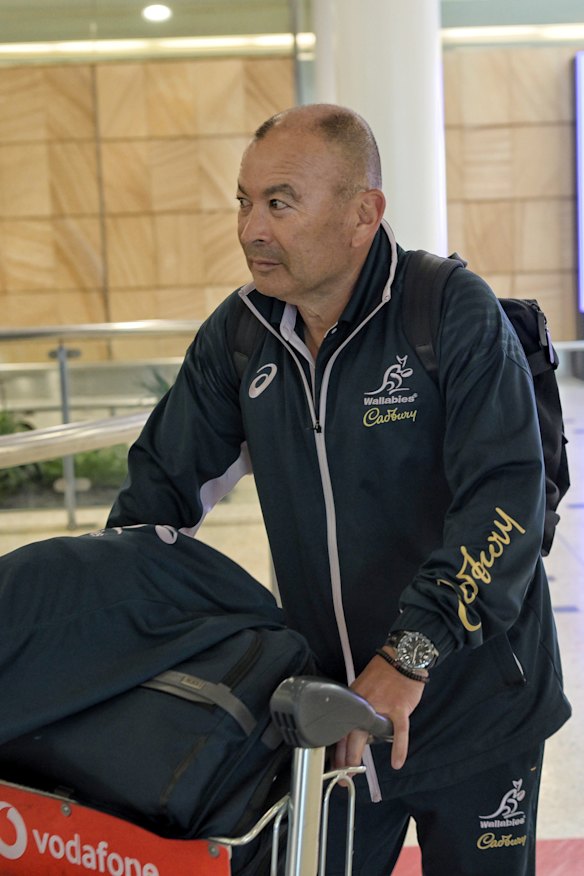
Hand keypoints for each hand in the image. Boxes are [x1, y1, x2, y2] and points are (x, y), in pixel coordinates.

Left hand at [333, 651, 426, 771]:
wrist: (402, 657)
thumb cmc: (383, 672)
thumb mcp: (362, 687)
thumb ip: (358, 707)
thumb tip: (354, 728)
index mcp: (353, 700)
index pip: (339, 727)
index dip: (335, 748)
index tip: (331, 765)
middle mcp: (363, 705)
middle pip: (349, 735)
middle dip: (343, 758)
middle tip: (342, 776)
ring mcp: (382, 707)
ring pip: (367, 735)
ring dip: (360, 756)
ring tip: (356, 773)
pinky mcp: (400, 708)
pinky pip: (400, 731)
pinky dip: (399, 748)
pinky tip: (397, 762)